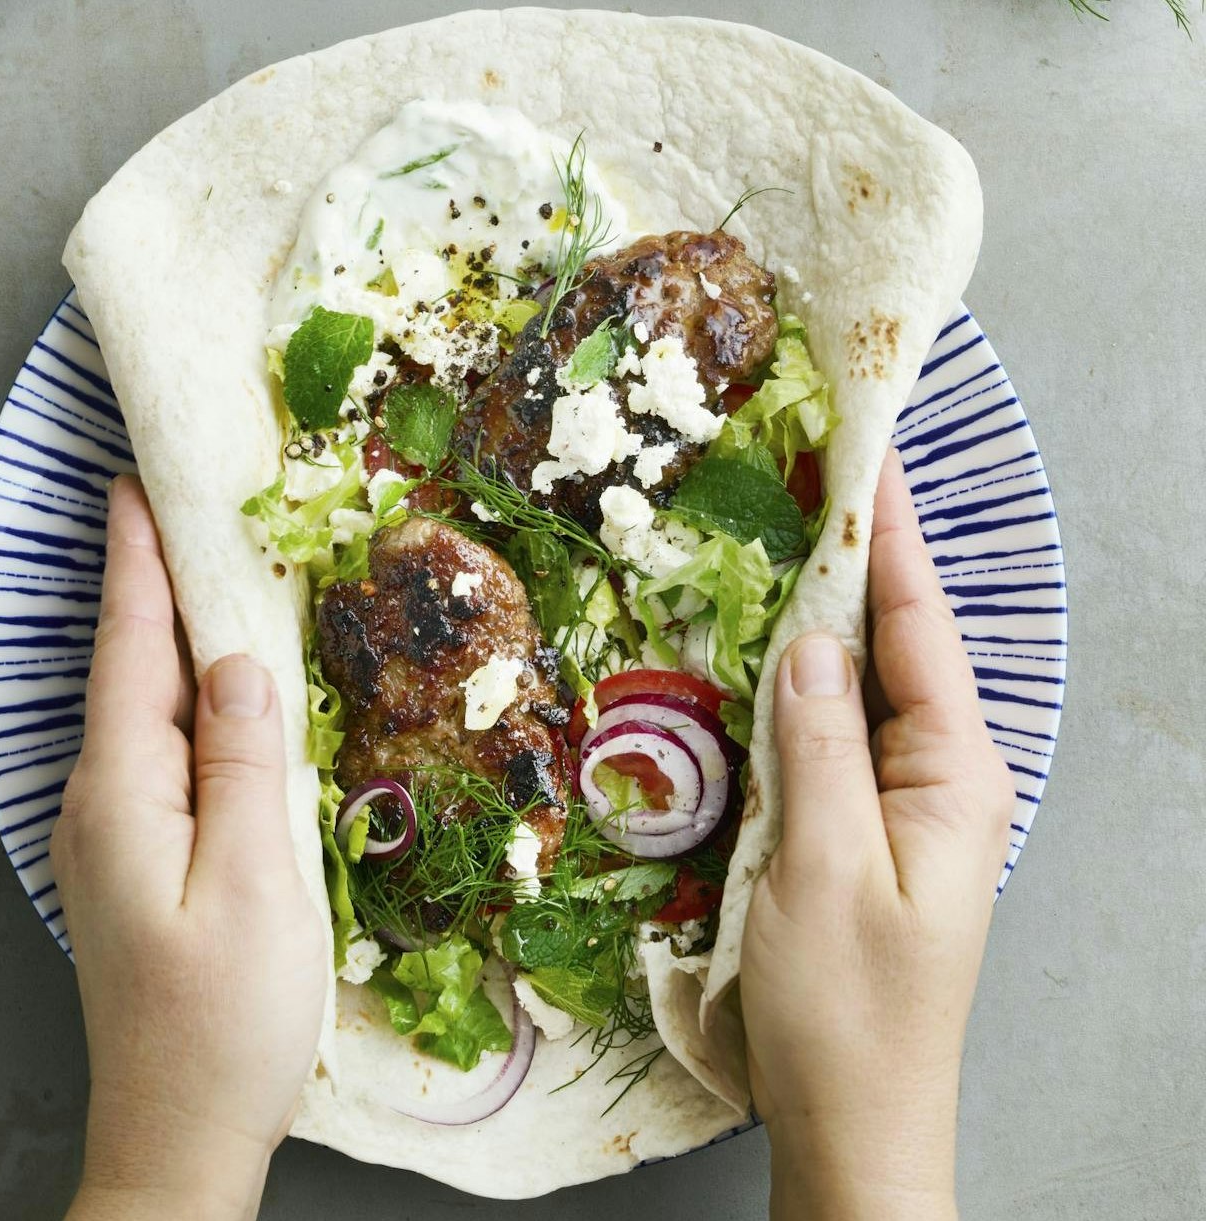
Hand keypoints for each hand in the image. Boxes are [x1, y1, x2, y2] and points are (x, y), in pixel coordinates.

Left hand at [51, 476, 326, 1220]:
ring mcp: (111, 836)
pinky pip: (159, 753)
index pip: (131, 649)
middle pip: (129, 669)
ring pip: (143, 710)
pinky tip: (215, 692)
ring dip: (169, 638)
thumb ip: (247, 764)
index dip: (138, 561)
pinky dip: (185, 701)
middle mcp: (100, 802)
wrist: (178, 1138)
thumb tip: (240, 663)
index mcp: (124, 793)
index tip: (133, 481)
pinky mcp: (136, 863)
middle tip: (175, 503)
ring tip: (201, 572)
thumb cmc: (225, 1025)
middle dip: (150, 582)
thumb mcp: (256, 885)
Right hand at [740, 452, 1013, 1220]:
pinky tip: (759, 654)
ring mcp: (896, 808)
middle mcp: (935, 780)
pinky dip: (793, 688)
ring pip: (854, 689)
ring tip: (779, 536)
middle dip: (854, 557)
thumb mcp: (823, 873)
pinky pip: (826, 739)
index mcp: (952, 778)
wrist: (853, 1124)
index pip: (917, 628)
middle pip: (892, 645)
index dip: (888, 536)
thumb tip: (810, 642)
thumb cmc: (846, 1014)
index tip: (864, 452)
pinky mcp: (856, 834)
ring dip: (819, 617)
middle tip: (805, 471)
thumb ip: (816, 748)